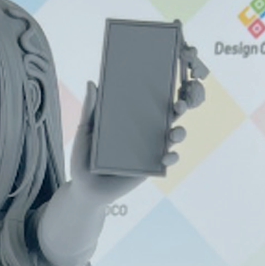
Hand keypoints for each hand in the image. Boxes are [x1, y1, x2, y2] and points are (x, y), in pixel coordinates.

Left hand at [70, 36, 206, 203]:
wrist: (85, 190)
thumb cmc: (83, 159)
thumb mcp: (85, 132)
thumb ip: (90, 110)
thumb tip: (91, 83)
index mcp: (131, 117)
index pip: (151, 98)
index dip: (165, 87)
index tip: (173, 75)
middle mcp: (144, 130)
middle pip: (168, 114)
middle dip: (181, 107)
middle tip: (180, 104)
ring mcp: (150, 149)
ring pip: (173, 136)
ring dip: (179, 132)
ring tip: (175, 133)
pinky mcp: (150, 167)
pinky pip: (168, 160)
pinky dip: (171, 157)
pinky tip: (167, 156)